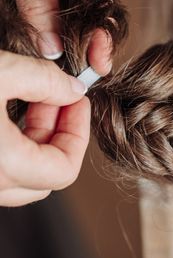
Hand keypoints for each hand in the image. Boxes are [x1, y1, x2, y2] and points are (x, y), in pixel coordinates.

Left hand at [0, 0, 114, 74]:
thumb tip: (54, 47)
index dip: (102, 29)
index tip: (99, 61)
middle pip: (88, 5)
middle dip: (85, 36)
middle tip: (85, 70)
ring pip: (64, 8)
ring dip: (62, 33)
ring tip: (67, 62)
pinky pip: (41, 5)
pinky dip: (40, 23)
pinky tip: (45, 43)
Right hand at [0, 51, 88, 205]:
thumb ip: (44, 80)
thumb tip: (73, 89)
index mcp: (2, 167)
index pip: (64, 171)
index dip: (79, 135)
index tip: (77, 102)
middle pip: (43, 177)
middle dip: (58, 135)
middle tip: (57, 97)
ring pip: (17, 175)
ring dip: (32, 139)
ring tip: (30, 96)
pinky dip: (8, 144)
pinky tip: (4, 107)